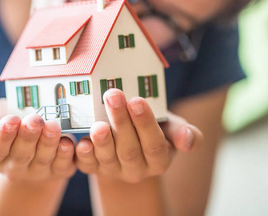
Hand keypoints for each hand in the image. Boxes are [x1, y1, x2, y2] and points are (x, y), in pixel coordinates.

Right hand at [0, 94, 75, 182]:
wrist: (31, 137)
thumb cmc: (7, 121)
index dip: (2, 135)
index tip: (11, 119)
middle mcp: (13, 167)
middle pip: (20, 154)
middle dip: (28, 136)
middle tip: (34, 119)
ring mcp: (37, 172)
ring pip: (43, 159)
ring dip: (48, 143)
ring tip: (53, 125)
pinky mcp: (58, 170)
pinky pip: (63, 166)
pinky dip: (66, 155)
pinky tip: (68, 142)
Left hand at [75, 88, 202, 182]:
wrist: (131, 140)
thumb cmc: (154, 128)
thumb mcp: (172, 128)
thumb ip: (183, 132)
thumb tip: (187, 140)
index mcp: (159, 160)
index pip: (155, 145)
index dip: (145, 124)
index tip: (137, 100)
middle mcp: (137, 170)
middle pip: (129, 149)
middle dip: (121, 122)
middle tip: (113, 95)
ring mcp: (114, 171)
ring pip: (108, 158)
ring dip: (102, 140)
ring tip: (98, 123)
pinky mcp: (94, 169)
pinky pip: (88, 166)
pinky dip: (84, 155)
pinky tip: (81, 142)